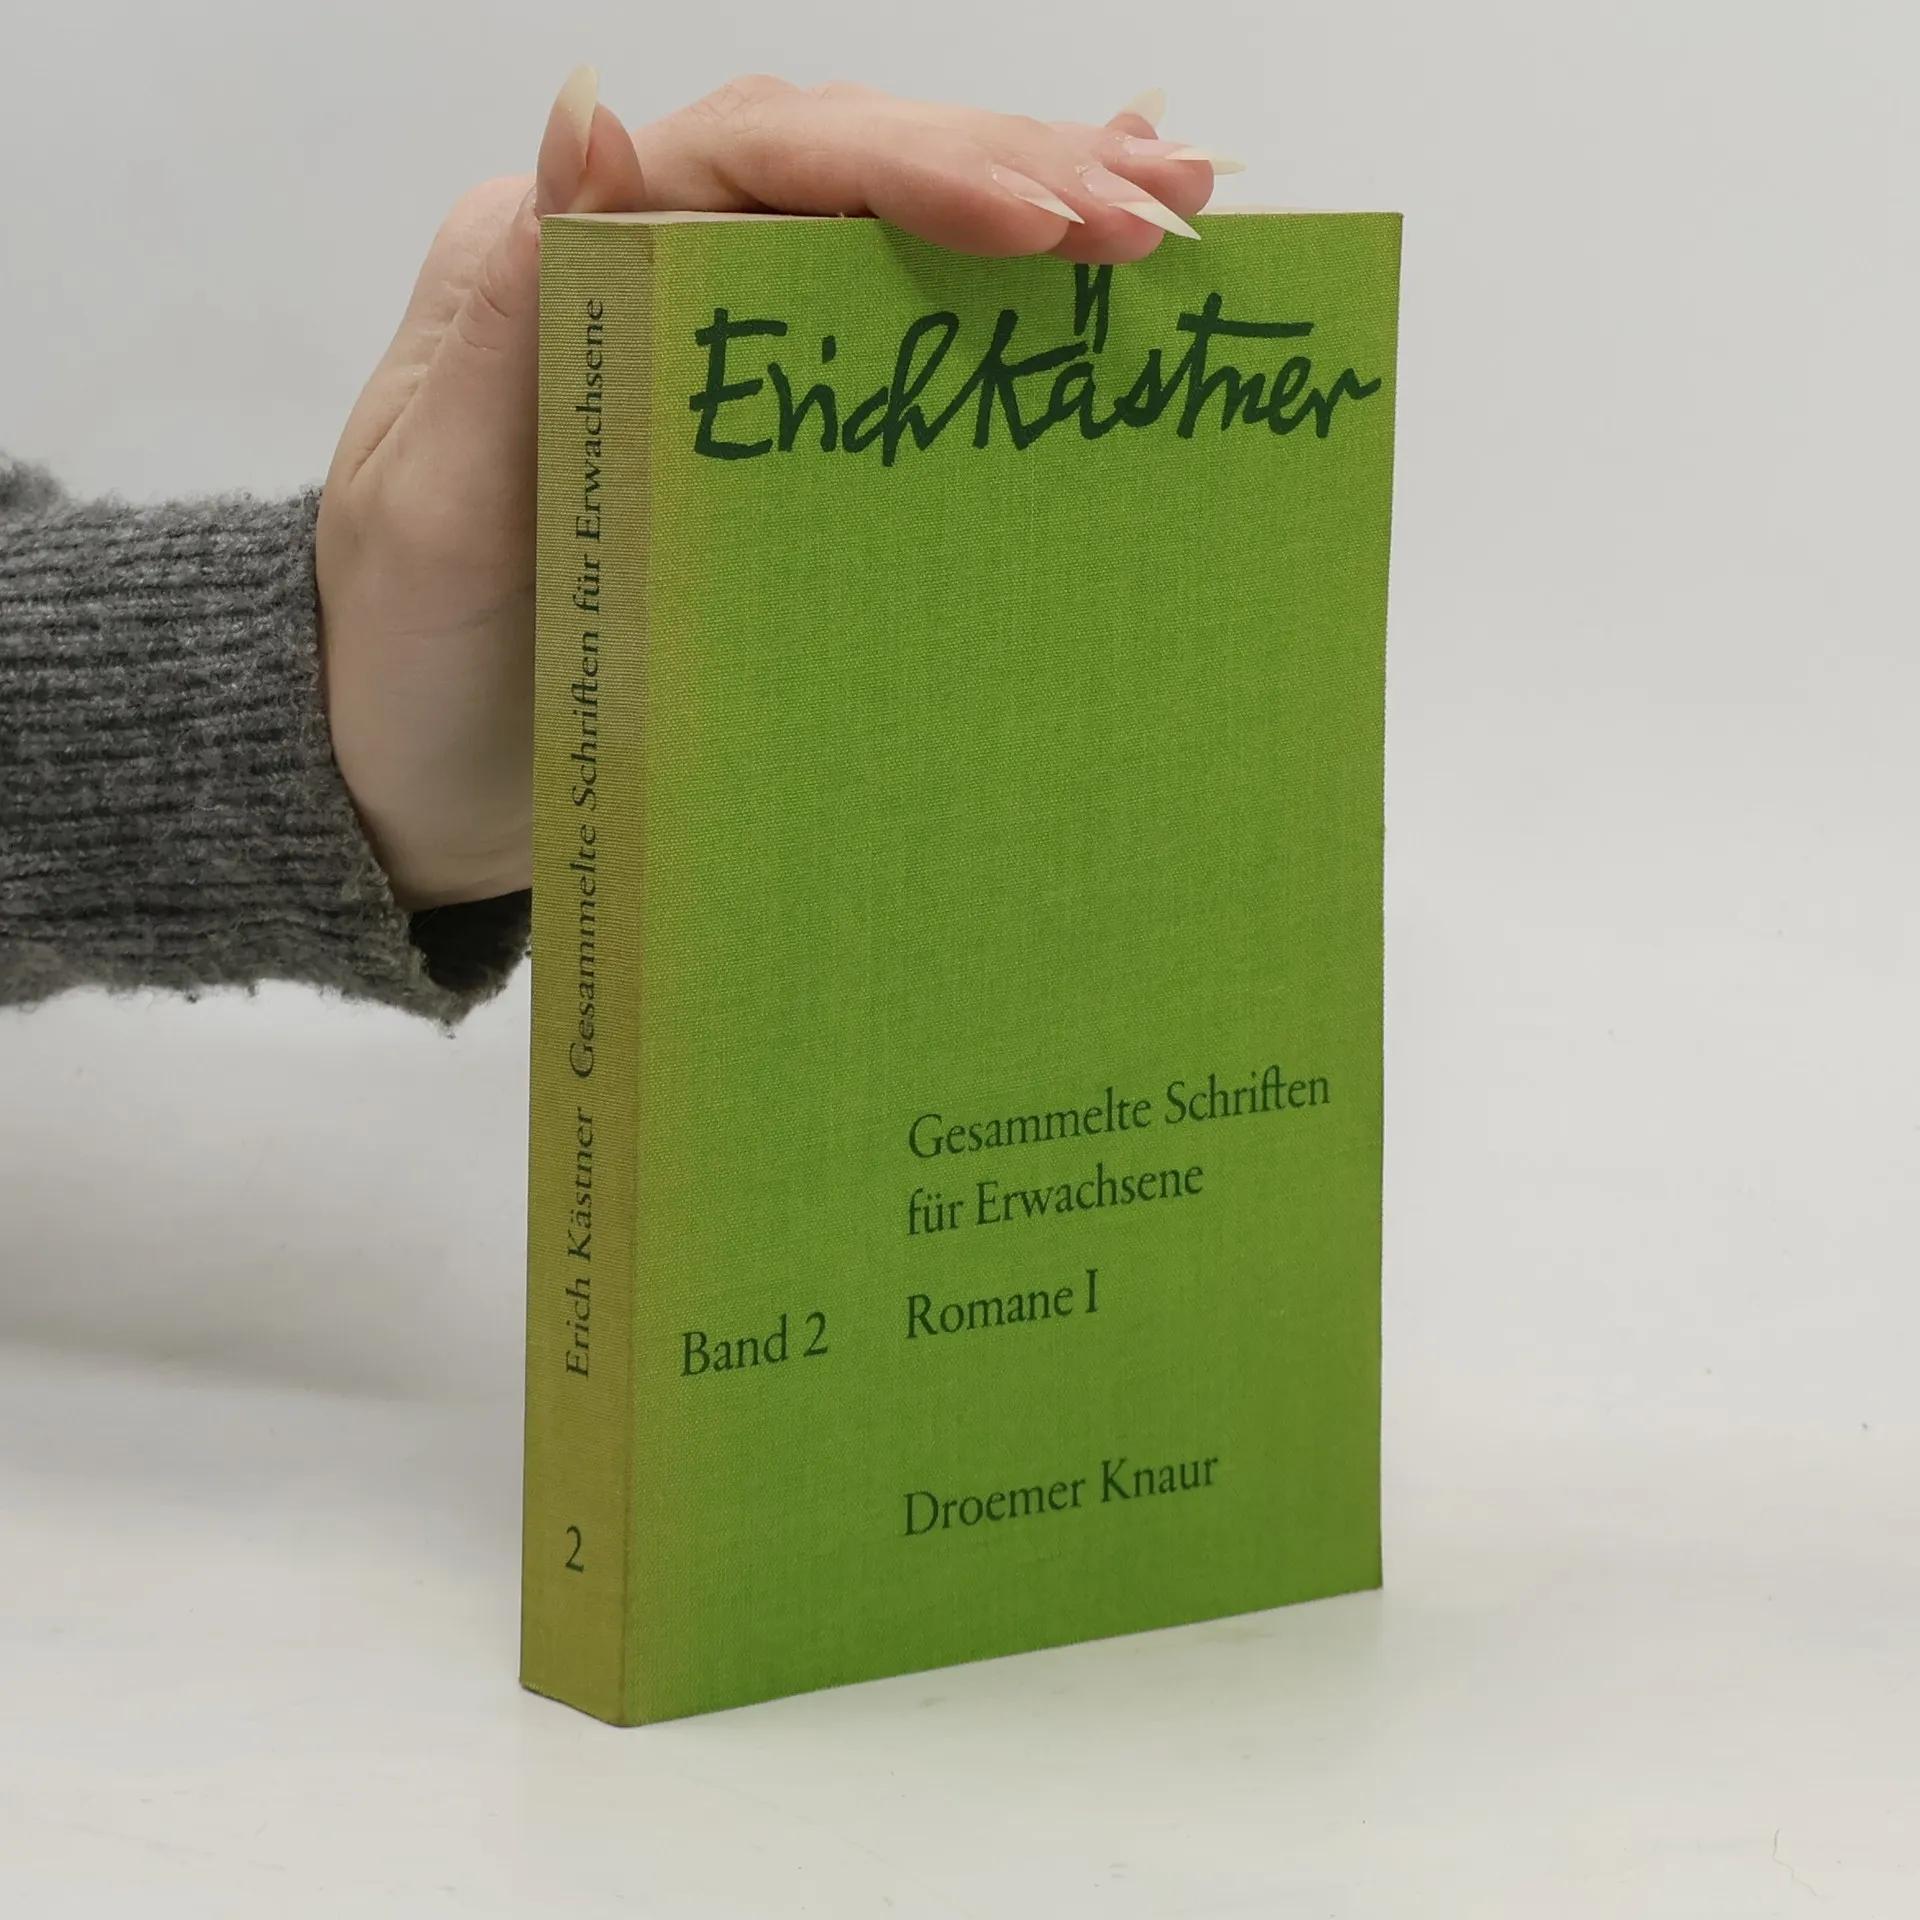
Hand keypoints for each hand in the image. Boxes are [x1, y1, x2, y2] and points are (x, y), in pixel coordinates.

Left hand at [315, 74, 1234, 907]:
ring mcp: (707, 343)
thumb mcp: (431, 503)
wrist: (397, 770)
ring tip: (1179, 206)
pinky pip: (876, 323)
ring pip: (881, 229)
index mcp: (562, 253)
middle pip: (846, 168)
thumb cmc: (407, 657)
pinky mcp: (752, 429)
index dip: (912, 169)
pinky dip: (989, 283)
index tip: (1045, 225)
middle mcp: (643, 266)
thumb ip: (507, 320)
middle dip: (1011, 173)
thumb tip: (596, 113)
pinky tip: (1090, 263)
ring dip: (1032, 202)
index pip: (763, 156)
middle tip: (1160, 218)